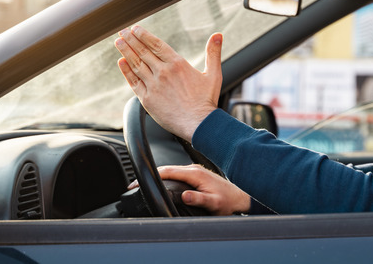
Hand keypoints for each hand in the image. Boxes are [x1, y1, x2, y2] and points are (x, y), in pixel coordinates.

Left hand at [115, 26, 222, 140]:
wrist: (198, 124)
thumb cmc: (206, 101)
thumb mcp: (213, 74)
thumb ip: (213, 53)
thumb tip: (218, 35)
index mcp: (178, 64)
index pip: (156, 44)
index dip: (144, 35)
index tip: (135, 28)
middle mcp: (163, 73)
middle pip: (143, 52)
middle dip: (131, 40)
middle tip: (122, 31)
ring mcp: (154, 86)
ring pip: (136, 64)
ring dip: (126, 52)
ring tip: (118, 42)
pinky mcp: (147, 99)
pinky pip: (134, 82)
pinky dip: (126, 71)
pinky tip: (121, 63)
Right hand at [129, 164, 251, 214]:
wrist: (239, 196)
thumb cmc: (228, 201)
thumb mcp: (214, 203)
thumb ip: (199, 199)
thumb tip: (185, 196)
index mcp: (195, 174)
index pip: (167, 171)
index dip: (151, 175)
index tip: (137, 181)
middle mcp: (193, 169)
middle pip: (166, 169)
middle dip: (149, 175)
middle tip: (133, 183)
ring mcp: (194, 171)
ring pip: (170, 171)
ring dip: (156, 175)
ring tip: (142, 183)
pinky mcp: (195, 174)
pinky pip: (176, 173)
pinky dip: (165, 177)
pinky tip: (159, 182)